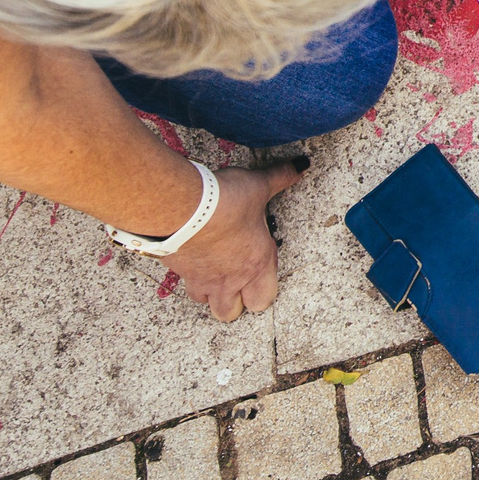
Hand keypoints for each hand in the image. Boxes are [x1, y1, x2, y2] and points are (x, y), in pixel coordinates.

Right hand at [162, 161, 305, 321]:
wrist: (185, 207)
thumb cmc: (227, 201)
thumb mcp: (259, 186)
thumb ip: (281, 177)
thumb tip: (300, 166)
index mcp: (257, 264)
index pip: (264, 299)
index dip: (263, 290)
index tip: (260, 272)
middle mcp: (230, 279)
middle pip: (232, 313)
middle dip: (235, 302)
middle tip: (236, 280)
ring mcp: (202, 279)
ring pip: (207, 303)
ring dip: (210, 292)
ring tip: (214, 271)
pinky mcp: (179, 272)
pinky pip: (183, 284)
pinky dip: (188, 276)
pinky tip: (191, 257)